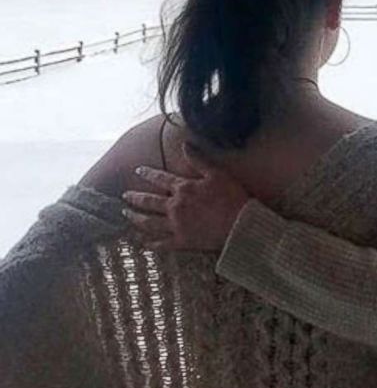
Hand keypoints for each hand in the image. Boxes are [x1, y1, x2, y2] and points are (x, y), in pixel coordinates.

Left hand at [122, 144, 250, 251]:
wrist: (240, 225)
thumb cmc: (232, 197)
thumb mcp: (217, 173)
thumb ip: (198, 159)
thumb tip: (184, 144)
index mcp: (183, 188)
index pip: (161, 178)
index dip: (148, 174)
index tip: (137, 170)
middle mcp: (175, 206)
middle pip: (149, 201)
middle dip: (135, 197)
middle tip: (125, 196)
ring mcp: (176, 225)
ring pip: (149, 222)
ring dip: (136, 218)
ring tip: (127, 215)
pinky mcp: (181, 241)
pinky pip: (161, 243)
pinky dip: (151, 243)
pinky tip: (143, 243)